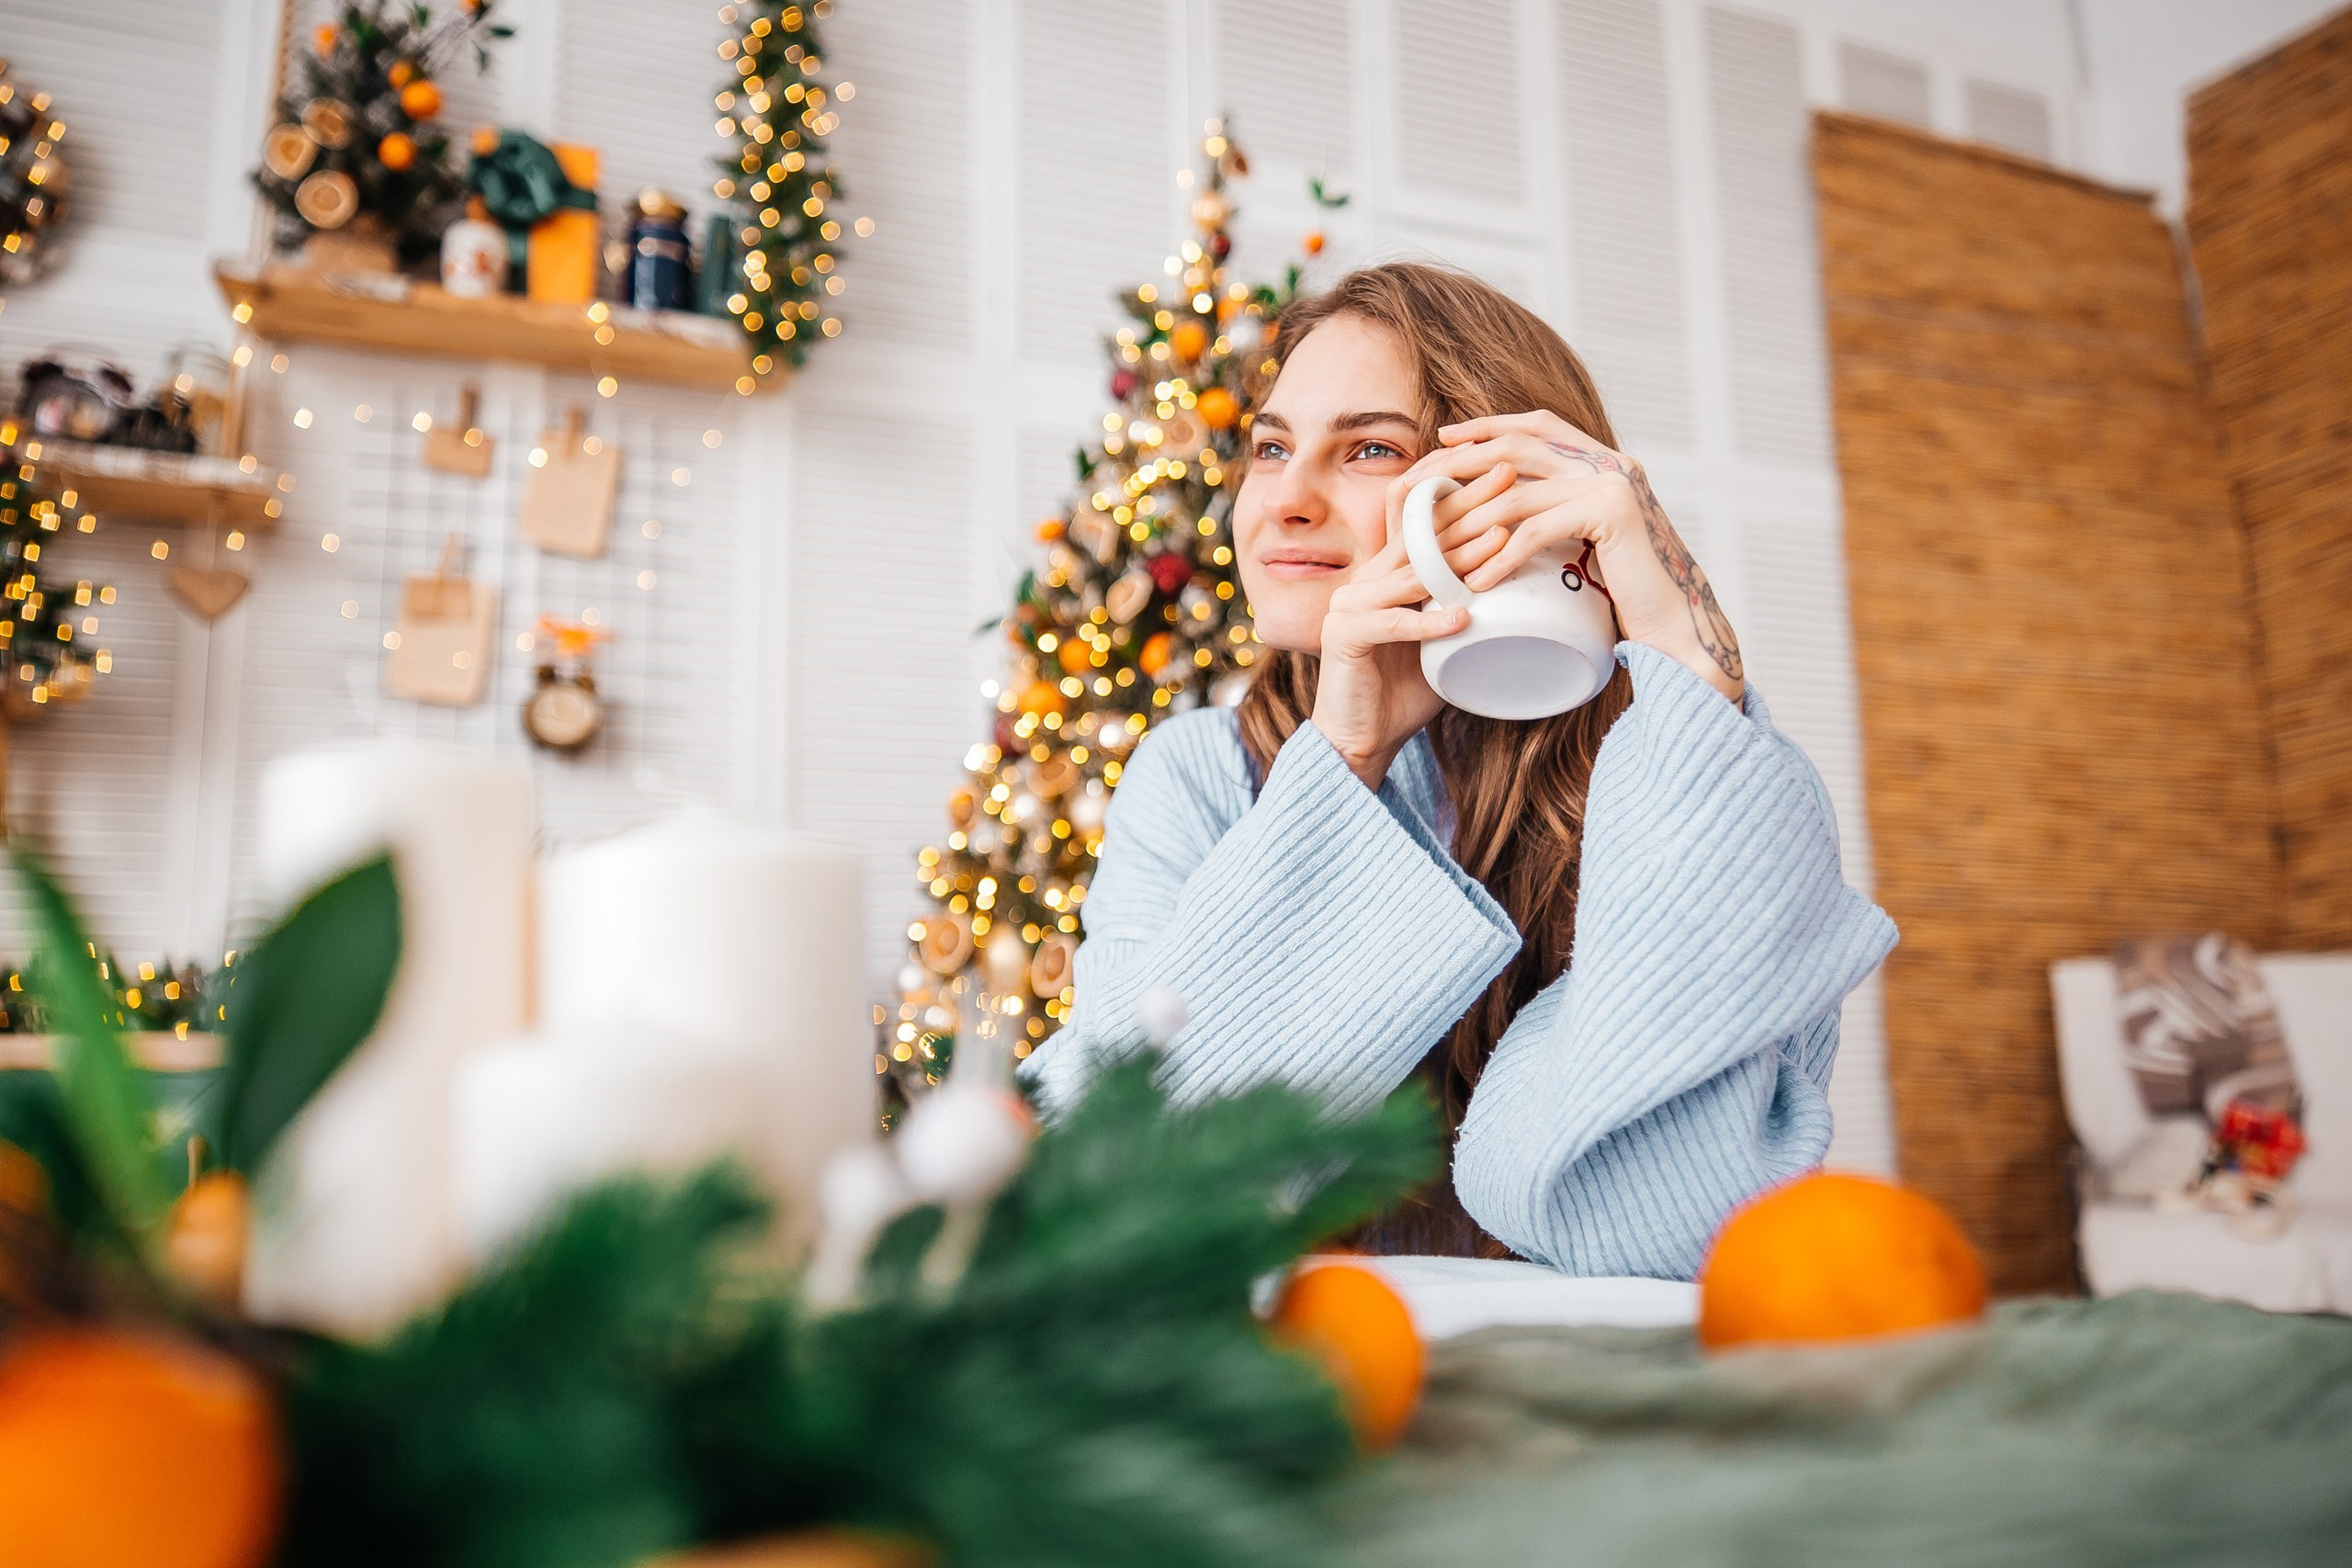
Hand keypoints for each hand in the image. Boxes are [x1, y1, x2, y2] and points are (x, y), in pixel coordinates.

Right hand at [1312, 461, 1518, 788]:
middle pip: (1420, 535)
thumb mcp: (1444, 635)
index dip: (1463, 494)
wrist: (1360, 739)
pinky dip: (1428, 623)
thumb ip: (1466, 600)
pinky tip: (1463, 619)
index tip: (1509, 472)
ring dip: (1458, 559)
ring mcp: (1349, 604)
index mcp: (1387, 571)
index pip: (1426, 521)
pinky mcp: (1343, 636)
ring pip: (1411, 575)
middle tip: (1509, 481)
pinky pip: (1392, 624)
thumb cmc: (1406, 688)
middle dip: (1468, 507)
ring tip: (1499, 542)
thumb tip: (1525, 576)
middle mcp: (1366, 578)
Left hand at [1397, 412, 1744, 700]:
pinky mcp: (1613, 515)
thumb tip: (1498, 511)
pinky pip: (1538, 531)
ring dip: (1468, 522)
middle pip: (1518, 447)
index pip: (1538, 424)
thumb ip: (1556, 515)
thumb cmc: (1627, 595)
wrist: (1677, 628)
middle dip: (1461, 465)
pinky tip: (1474, 581)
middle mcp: (1612, 462)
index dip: (1488, 426)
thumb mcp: (1586, 542)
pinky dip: (1500, 556)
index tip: (1444, 439)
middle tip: (1417, 490)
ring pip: (1519, 492)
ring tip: (1431, 549)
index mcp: (1604, 460)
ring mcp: (1614, 484)